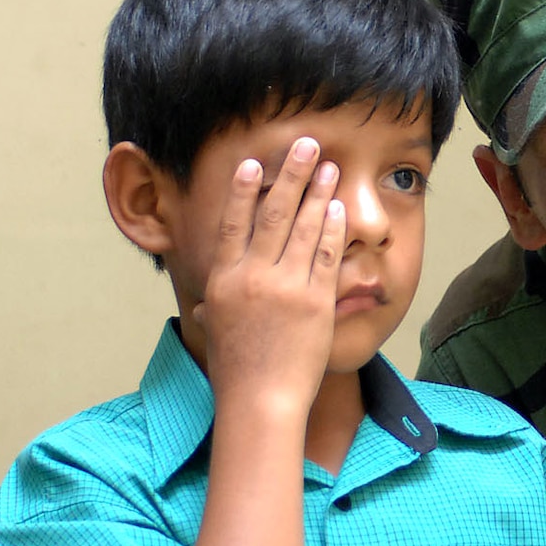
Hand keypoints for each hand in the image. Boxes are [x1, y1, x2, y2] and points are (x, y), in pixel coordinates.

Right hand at [192, 137, 345, 416]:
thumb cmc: (236, 371)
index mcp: (223, 280)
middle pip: (274, 213)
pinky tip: (340, 208)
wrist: (261, 400)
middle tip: (306, 144)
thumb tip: (206, 305)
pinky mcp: (315, 301)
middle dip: (292, 174)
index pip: (232, 223)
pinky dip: (334, 229)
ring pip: (306, 227)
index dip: (242, 189)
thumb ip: (213, 307)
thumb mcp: (215, 331)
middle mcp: (253, 276)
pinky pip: (328, 255)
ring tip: (331, 167)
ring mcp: (286, 287)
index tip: (252, 162)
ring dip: (320, 192)